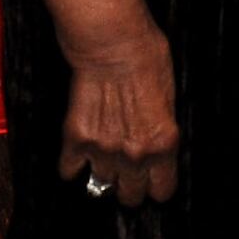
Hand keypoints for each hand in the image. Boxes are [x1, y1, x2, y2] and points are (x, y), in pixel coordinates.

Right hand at [55, 17, 179, 207]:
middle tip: (126, 174)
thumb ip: (162, 129)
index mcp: (163, 144)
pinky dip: (71, 165)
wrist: (112, 42)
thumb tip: (157, 143)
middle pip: (130, 196)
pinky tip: (77, 156)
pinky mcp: (76, 140)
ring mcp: (104, 150)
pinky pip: (68, 170)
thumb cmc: (145, 58)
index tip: (152, 182)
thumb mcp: (170, 97)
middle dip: (130, 187)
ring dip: (102, 174)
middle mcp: (135, 155)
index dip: (157, 186)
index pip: (162, 190)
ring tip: (103, 160)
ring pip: (101, 187)